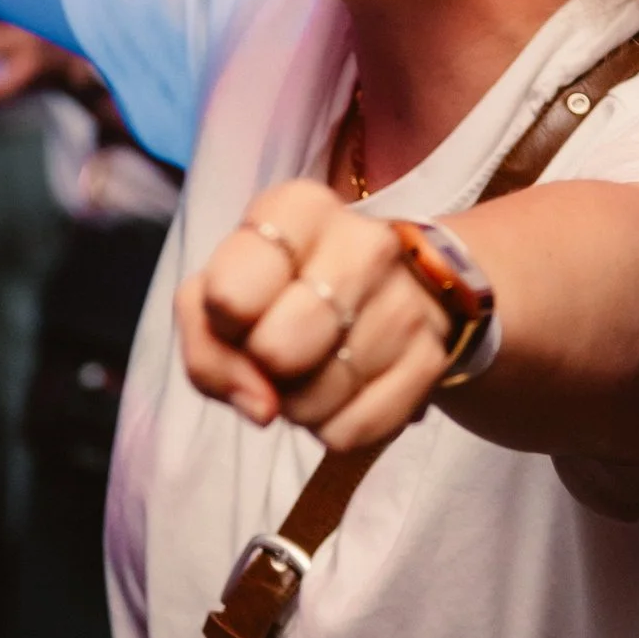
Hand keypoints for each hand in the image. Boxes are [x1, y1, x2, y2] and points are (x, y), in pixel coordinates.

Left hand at [177, 177, 455, 453]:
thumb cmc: (282, 287)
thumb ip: (206, 348)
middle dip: (264, 369)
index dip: (222, 326)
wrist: (386, 285)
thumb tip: (261, 407)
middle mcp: (363, 244)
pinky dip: (334, 427)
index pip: (229, 295)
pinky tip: (343, 391)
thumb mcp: (220, 293)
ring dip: (298, 404)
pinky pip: (355, 429)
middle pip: (277, 351)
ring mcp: (406, 301)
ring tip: (312, 368)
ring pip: (316, 400)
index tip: (237, 317)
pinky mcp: (432, 358)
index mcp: (300, 208)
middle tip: (277, 351)